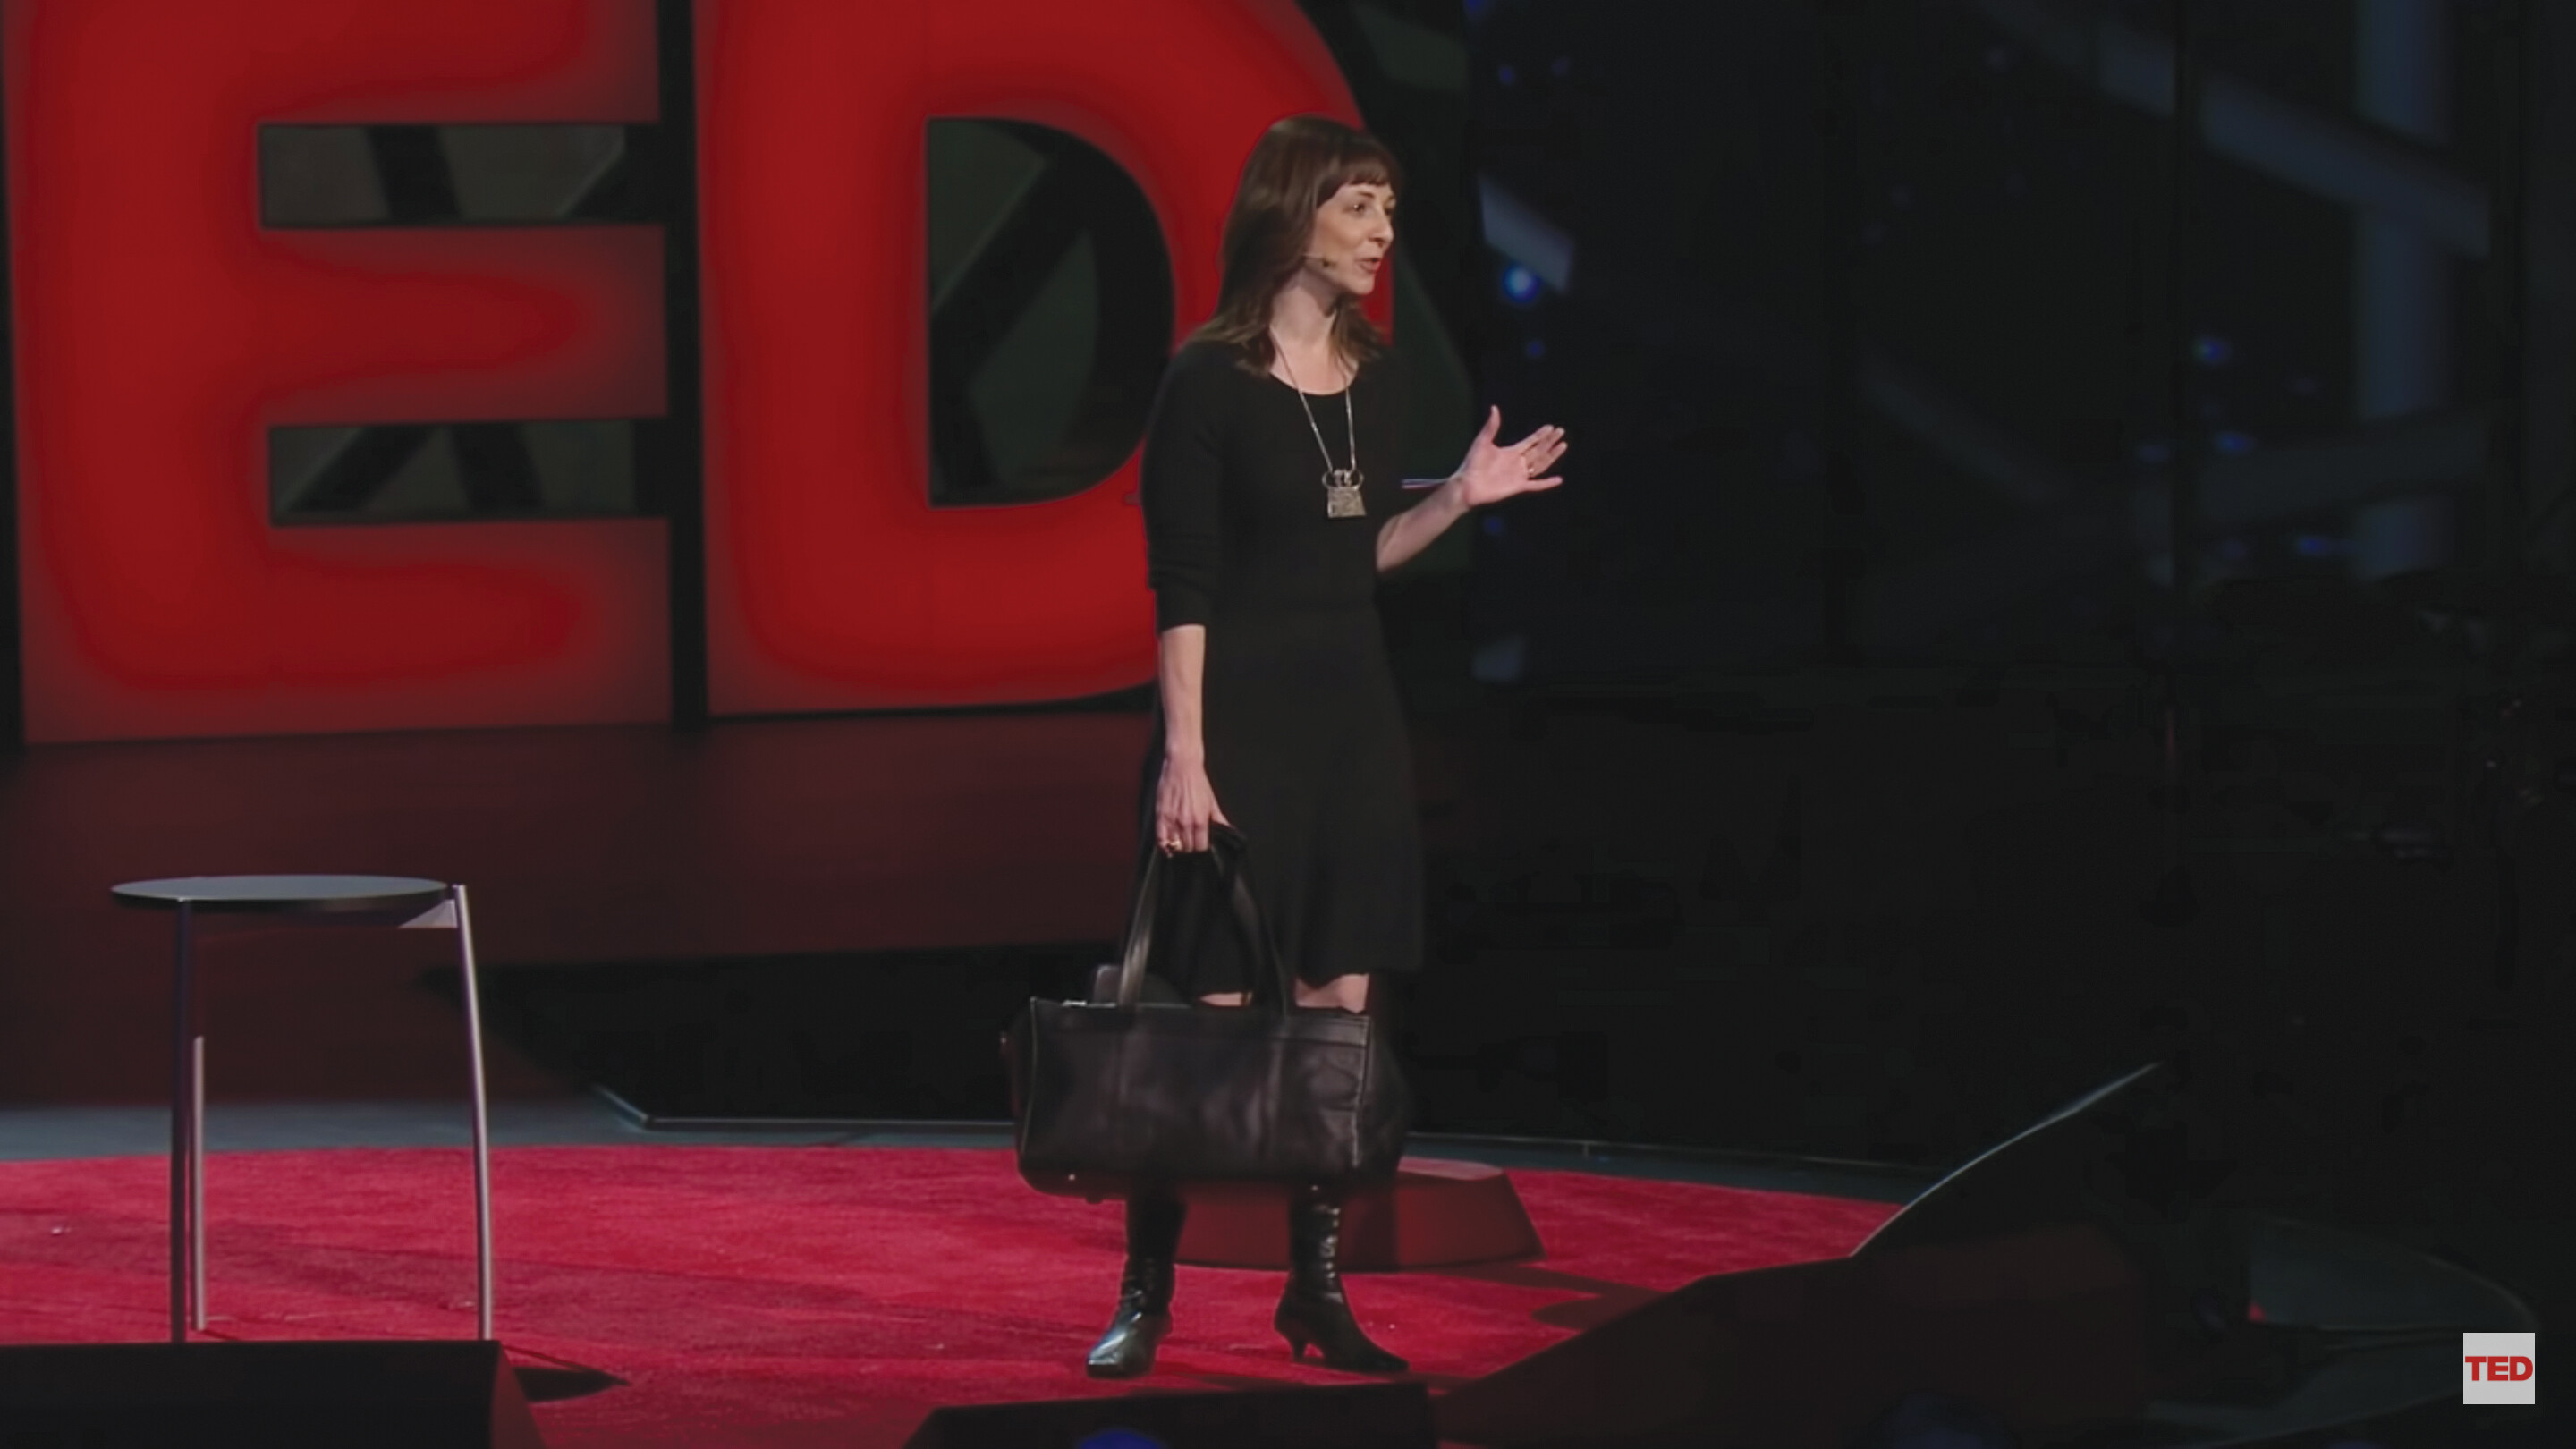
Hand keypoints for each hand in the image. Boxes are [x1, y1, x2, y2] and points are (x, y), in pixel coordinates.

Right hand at [1154, 752, 1231, 854]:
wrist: (1182, 765)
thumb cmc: (1198, 782)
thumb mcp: (1212, 802)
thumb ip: (1219, 819)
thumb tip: (1227, 831)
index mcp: (1200, 821)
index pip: (1201, 848)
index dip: (1202, 853)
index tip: (1201, 851)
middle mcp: (1186, 824)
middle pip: (1187, 850)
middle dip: (1190, 852)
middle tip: (1191, 851)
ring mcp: (1172, 821)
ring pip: (1174, 846)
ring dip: (1178, 850)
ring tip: (1181, 849)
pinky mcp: (1160, 816)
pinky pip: (1160, 839)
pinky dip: (1164, 846)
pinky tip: (1168, 847)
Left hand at [1449, 407, 1567, 508]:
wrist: (1467, 485)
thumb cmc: (1471, 464)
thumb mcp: (1482, 442)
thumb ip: (1491, 426)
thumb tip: (1494, 408)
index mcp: (1510, 452)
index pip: (1530, 442)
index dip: (1540, 435)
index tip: (1551, 427)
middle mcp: (1517, 463)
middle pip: (1538, 451)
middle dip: (1550, 441)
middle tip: (1561, 431)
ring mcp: (1519, 475)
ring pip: (1540, 464)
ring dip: (1552, 455)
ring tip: (1563, 445)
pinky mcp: (1518, 487)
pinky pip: (1536, 485)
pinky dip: (1547, 483)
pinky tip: (1559, 479)